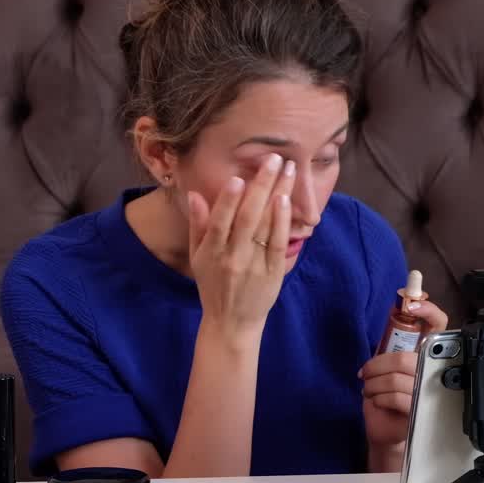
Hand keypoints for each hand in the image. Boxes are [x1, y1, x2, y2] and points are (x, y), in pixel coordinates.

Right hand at [185, 152, 295, 337]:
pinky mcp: (273, 273)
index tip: (239, 177)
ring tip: (288, 171)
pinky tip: (287, 201)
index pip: (219, 222)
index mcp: (212, 253)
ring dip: (278, 195)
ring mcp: (254, 265)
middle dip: (262, 186)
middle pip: (248, 217)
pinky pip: (279, 244)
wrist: (232, 323)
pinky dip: (283, 222)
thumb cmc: (213, 285)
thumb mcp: (198, 257)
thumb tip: (195, 195)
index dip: (228, 201)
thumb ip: (198, 226)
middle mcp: (233, 258)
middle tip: (274, 159)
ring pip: (267, 226)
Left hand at [359, 300, 448, 448]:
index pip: (439, 325)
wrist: (386, 428)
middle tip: (366, 373)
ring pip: (396, 379)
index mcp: (426, 354)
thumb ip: (393, 340)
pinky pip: (395, 397)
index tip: (410, 306)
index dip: (429, 311)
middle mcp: (432, 370)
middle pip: (404, 358)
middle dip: (377, 366)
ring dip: (374, 384)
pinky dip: (379, 397)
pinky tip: (378, 400)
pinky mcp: (420, 411)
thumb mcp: (388, 363)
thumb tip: (395, 307)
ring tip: (370, 389)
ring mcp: (429, 392)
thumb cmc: (388, 393)